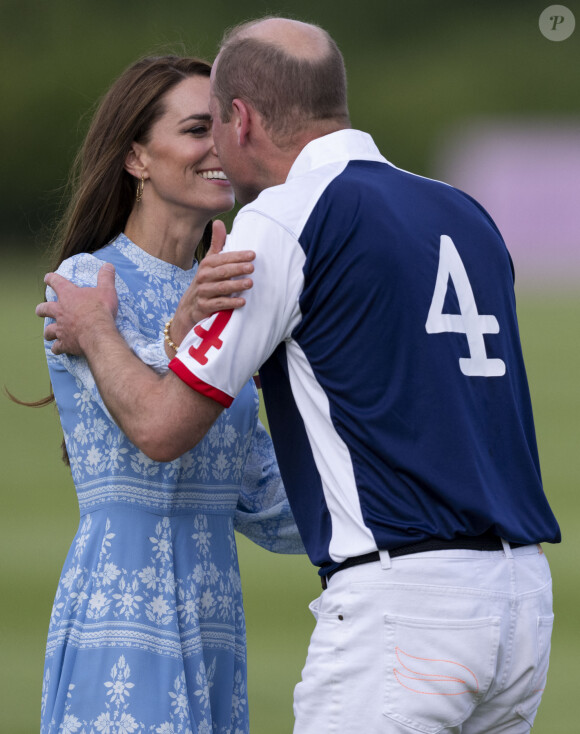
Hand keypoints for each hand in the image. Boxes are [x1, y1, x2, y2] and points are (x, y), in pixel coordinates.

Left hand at [36, 262, 118, 354]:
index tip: (47, 278)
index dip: (51, 279)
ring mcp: (61, 328)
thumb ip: (106, 277)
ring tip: (49, 333)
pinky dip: (57, 348)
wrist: (97, 332)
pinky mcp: (65, 342)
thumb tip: (108, 265)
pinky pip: (57, 347)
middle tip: (40, 310)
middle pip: (44, 308)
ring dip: (48, 332)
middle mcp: (60, 311)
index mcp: (69, 296)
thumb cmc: (101, 310)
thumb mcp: (106, 290)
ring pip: (48, 330)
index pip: (56, 282)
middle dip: (42, 309)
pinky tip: (58, 349)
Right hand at [170, 220, 254, 345]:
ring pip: (220, 288)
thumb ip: (217, 244)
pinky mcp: (203, 307)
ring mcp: (202, 292)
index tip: (253, 254)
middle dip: (237, 269)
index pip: (222, 258)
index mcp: (207, 264)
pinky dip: (230, 303)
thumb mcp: (209, 262)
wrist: (188, 307)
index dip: (237, 256)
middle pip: (222, 272)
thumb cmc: (205, 281)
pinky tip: (242, 301)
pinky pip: (218, 304)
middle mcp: (203, 277)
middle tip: (252, 267)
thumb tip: (218, 221)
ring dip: (236, 285)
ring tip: (250, 283)